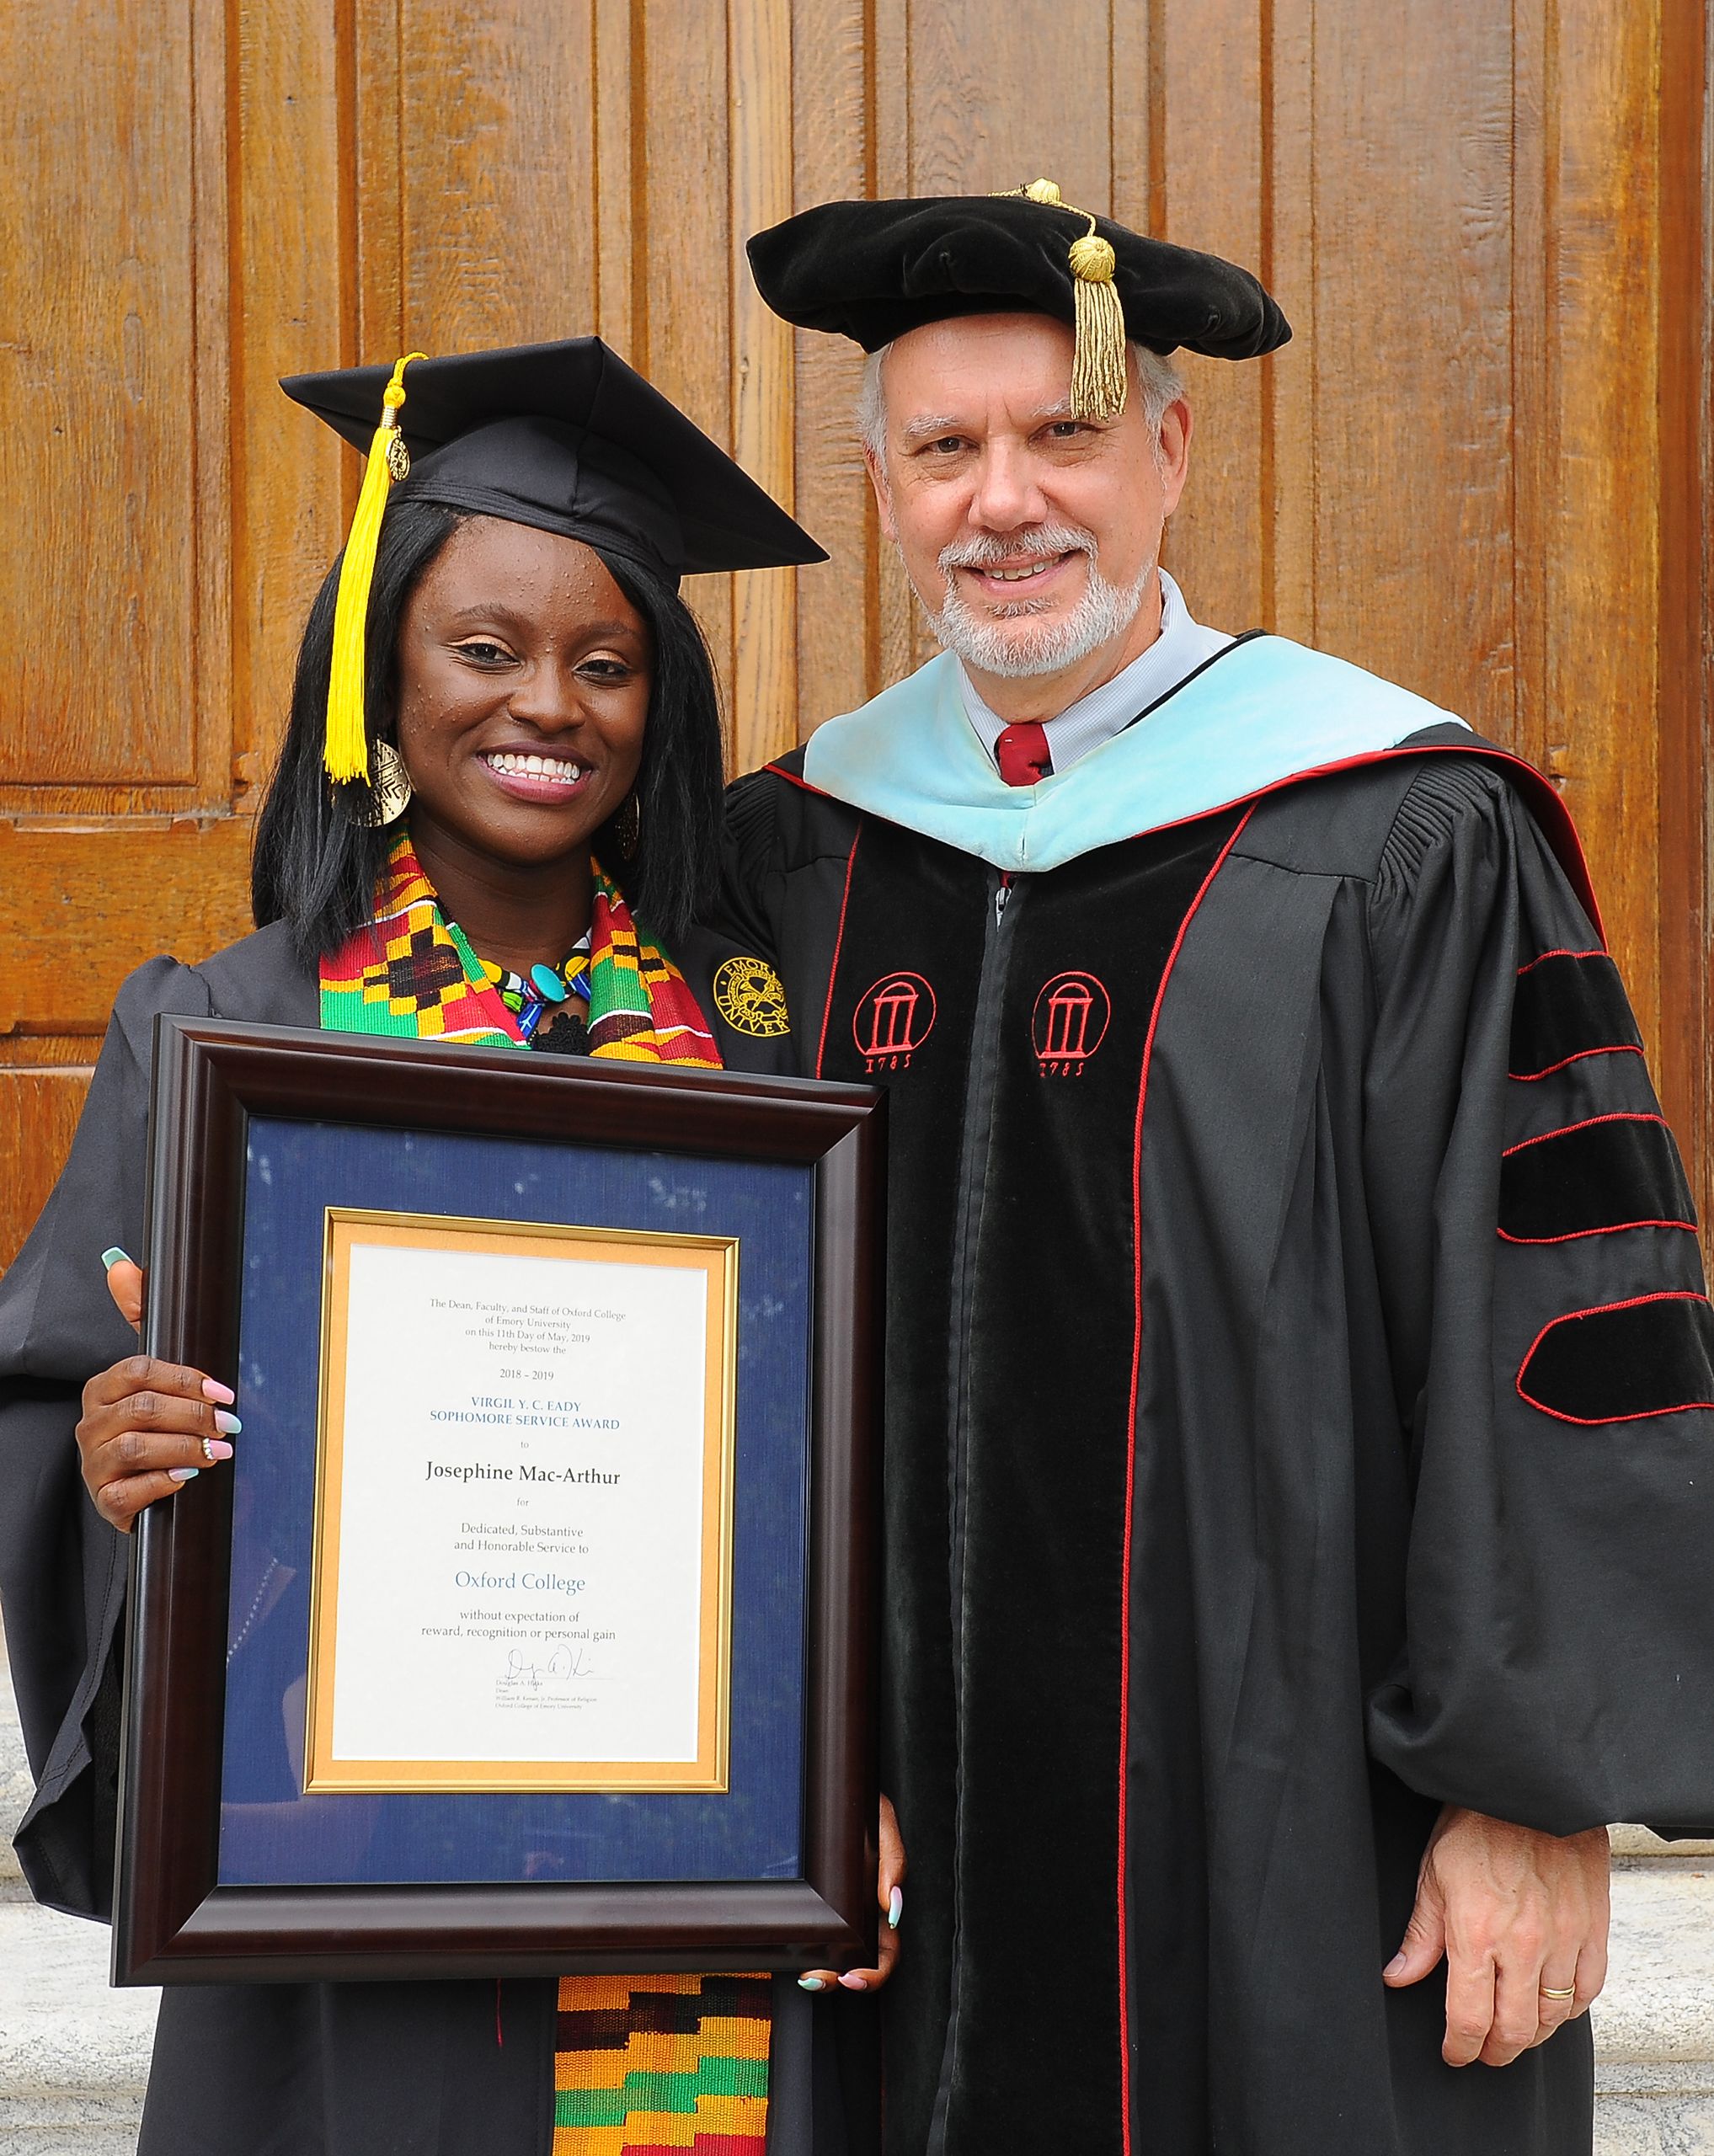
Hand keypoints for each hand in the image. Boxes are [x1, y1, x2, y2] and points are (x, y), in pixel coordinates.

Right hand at [74, 1249, 239, 1530]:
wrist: (150, 1485)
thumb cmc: (158, 1424)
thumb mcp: (157, 1373)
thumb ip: (141, 1318)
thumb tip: (121, 1265)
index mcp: (103, 1388)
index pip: (138, 1371)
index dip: (186, 1379)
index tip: (225, 1391)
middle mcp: (91, 1424)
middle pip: (142, 1410)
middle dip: (193, 1415)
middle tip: (230, 1424)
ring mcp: (94, 1464)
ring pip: (135, 1448)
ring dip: (185, 1447)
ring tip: (220, 1450)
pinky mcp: (105, 1501)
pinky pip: (129, 1491)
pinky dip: (163, 1482)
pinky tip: (188, 1478)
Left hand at [799, 1794, 903, 1993]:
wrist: (830, 1787)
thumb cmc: (860, 1806)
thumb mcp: (881, 1822)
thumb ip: (893, 1861)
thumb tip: (893, 1906)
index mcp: (883, 1903)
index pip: (886, 1951)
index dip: (875, 1972)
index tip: (855, 1976)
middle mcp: (861, 1914)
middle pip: (859, 1964)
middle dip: (844, 1980)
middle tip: (827, 1979)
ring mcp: (837, 1911)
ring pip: (834, 1957)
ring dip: (823, 1973)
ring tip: (809, 1975)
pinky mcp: (813, 1902)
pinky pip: (811, 1937)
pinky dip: (803, 1952)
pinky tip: (792, 1956)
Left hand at [1383, 1804, 1609, 2065]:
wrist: (1528, 1789)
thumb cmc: (1475, 1823)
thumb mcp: (1433, 1873)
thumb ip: (1421, 1934)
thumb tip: (1398, 1976)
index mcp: (1476, 1932)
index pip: (1470, 2017)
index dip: (1461, 2046)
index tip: (1455, 2053)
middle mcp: (1523, 1944)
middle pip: (1514, 2029)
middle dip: (1496, 2051)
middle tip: (1484, 2051)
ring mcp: (1563, 1939)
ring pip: (1553, 2016)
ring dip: (1532, 2034)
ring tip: (1514, 2031)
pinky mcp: (1592, 1929)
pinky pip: (1587, 1989)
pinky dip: (1570, 2008)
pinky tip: (1552, 2005)